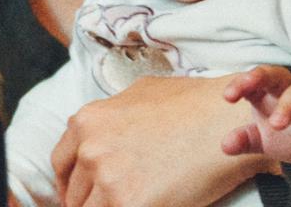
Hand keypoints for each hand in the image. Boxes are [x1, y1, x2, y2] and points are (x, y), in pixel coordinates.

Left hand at [51, 75, 273, 206]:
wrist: (229, 120)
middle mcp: (90, 148)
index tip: (82, 194)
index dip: (71, 183)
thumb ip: (114, 113)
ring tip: (127, 204)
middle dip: (87, 201)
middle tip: (108, 203)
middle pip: (74, 191)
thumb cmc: (196, 104)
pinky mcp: (129, 202)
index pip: (62, 163)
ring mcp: (107, 177)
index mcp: (87, 121)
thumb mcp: (142, 93)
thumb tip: (106, 131)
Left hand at [221, 65, 290, 167]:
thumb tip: (225, 146)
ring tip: (277, 125)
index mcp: (270, 91)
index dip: (241, 83)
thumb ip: (245, 140)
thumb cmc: (290, 133)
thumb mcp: (263, 139)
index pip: (254, 80)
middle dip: (260, 79)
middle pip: (277, 75)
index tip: (228, 96)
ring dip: (288, 106)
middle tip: (246, 94)